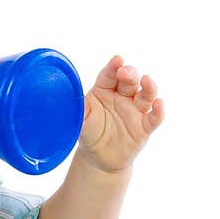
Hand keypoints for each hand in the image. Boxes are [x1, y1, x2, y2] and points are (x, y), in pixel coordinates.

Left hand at [78, 55, 163, 171]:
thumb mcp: (79, 120)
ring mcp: (135, 111)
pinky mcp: (144, 128)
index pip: (109, 75)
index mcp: (104, 90)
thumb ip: (75, 108)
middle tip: (124, 72)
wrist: (98, 159)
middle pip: (129, 81)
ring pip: (146, 95)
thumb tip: (61, 96)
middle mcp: (122, 97)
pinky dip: (159, 111)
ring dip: (148, 87)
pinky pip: (154, 118)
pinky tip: (158, 104)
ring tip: (146, 80)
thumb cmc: (88, 133)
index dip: (113, 67)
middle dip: (129, 74)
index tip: (117, 60)